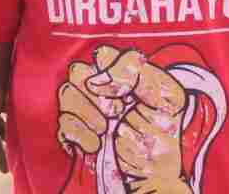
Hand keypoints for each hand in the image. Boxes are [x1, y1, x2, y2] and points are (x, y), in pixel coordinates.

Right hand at [57, 46, 191, 193]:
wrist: (152, 174)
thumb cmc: (162, 135)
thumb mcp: (166, 98)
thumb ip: (138, 76)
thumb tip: (97, 80)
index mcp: (126, 74)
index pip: (104, 53)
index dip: (109, 69)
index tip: (123, 92)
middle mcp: (103, 87)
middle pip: (78, 70)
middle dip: (94, 93)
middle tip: (115, 111)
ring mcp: (87, 108)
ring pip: (66, 92)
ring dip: (85, 112)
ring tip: (105, 129)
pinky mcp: (75, 131)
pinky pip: (62, 122)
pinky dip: (79, 133)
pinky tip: (96, 144)